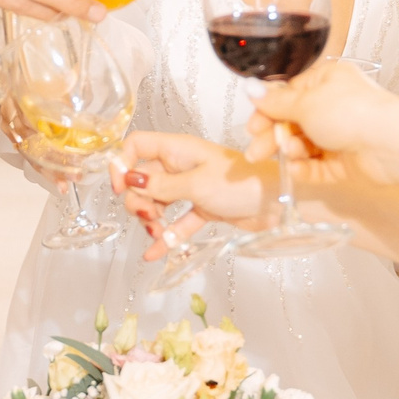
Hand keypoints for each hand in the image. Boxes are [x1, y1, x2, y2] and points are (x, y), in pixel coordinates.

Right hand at [110, 132, 266, 257]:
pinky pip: (177, 222)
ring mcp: (191, 187)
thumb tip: (130, 180)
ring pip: (157, 201)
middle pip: (142, 178)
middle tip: (149, 216)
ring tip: (159, 233)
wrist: (278, 202)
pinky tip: (154, 253)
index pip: (137, 145)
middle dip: (138, 200)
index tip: (120, 188)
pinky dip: (167, 236)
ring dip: (152, 219)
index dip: (123, 164)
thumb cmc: (240, 184)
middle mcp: (181, 165)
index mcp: (178, 149)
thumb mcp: (196, 184)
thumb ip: (161, 186)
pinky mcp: (203, 208)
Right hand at [250, 59, 398, 173]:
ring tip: (290, 154)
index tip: (252, 128)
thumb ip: (275, 102)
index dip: (267, 113)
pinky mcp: (344, 162)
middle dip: (273, 138)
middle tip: (257, 152)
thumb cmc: (352, 112)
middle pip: (293, 123)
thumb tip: (251, 88)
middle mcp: (333, 106)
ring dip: (291, 152)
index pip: (288, 96)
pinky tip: (296, 170)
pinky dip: (304, 169)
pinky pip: (317, 166)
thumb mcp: (305, 103)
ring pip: (303, 146)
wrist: (388, 143)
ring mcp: (340, 135)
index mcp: (326, 81)